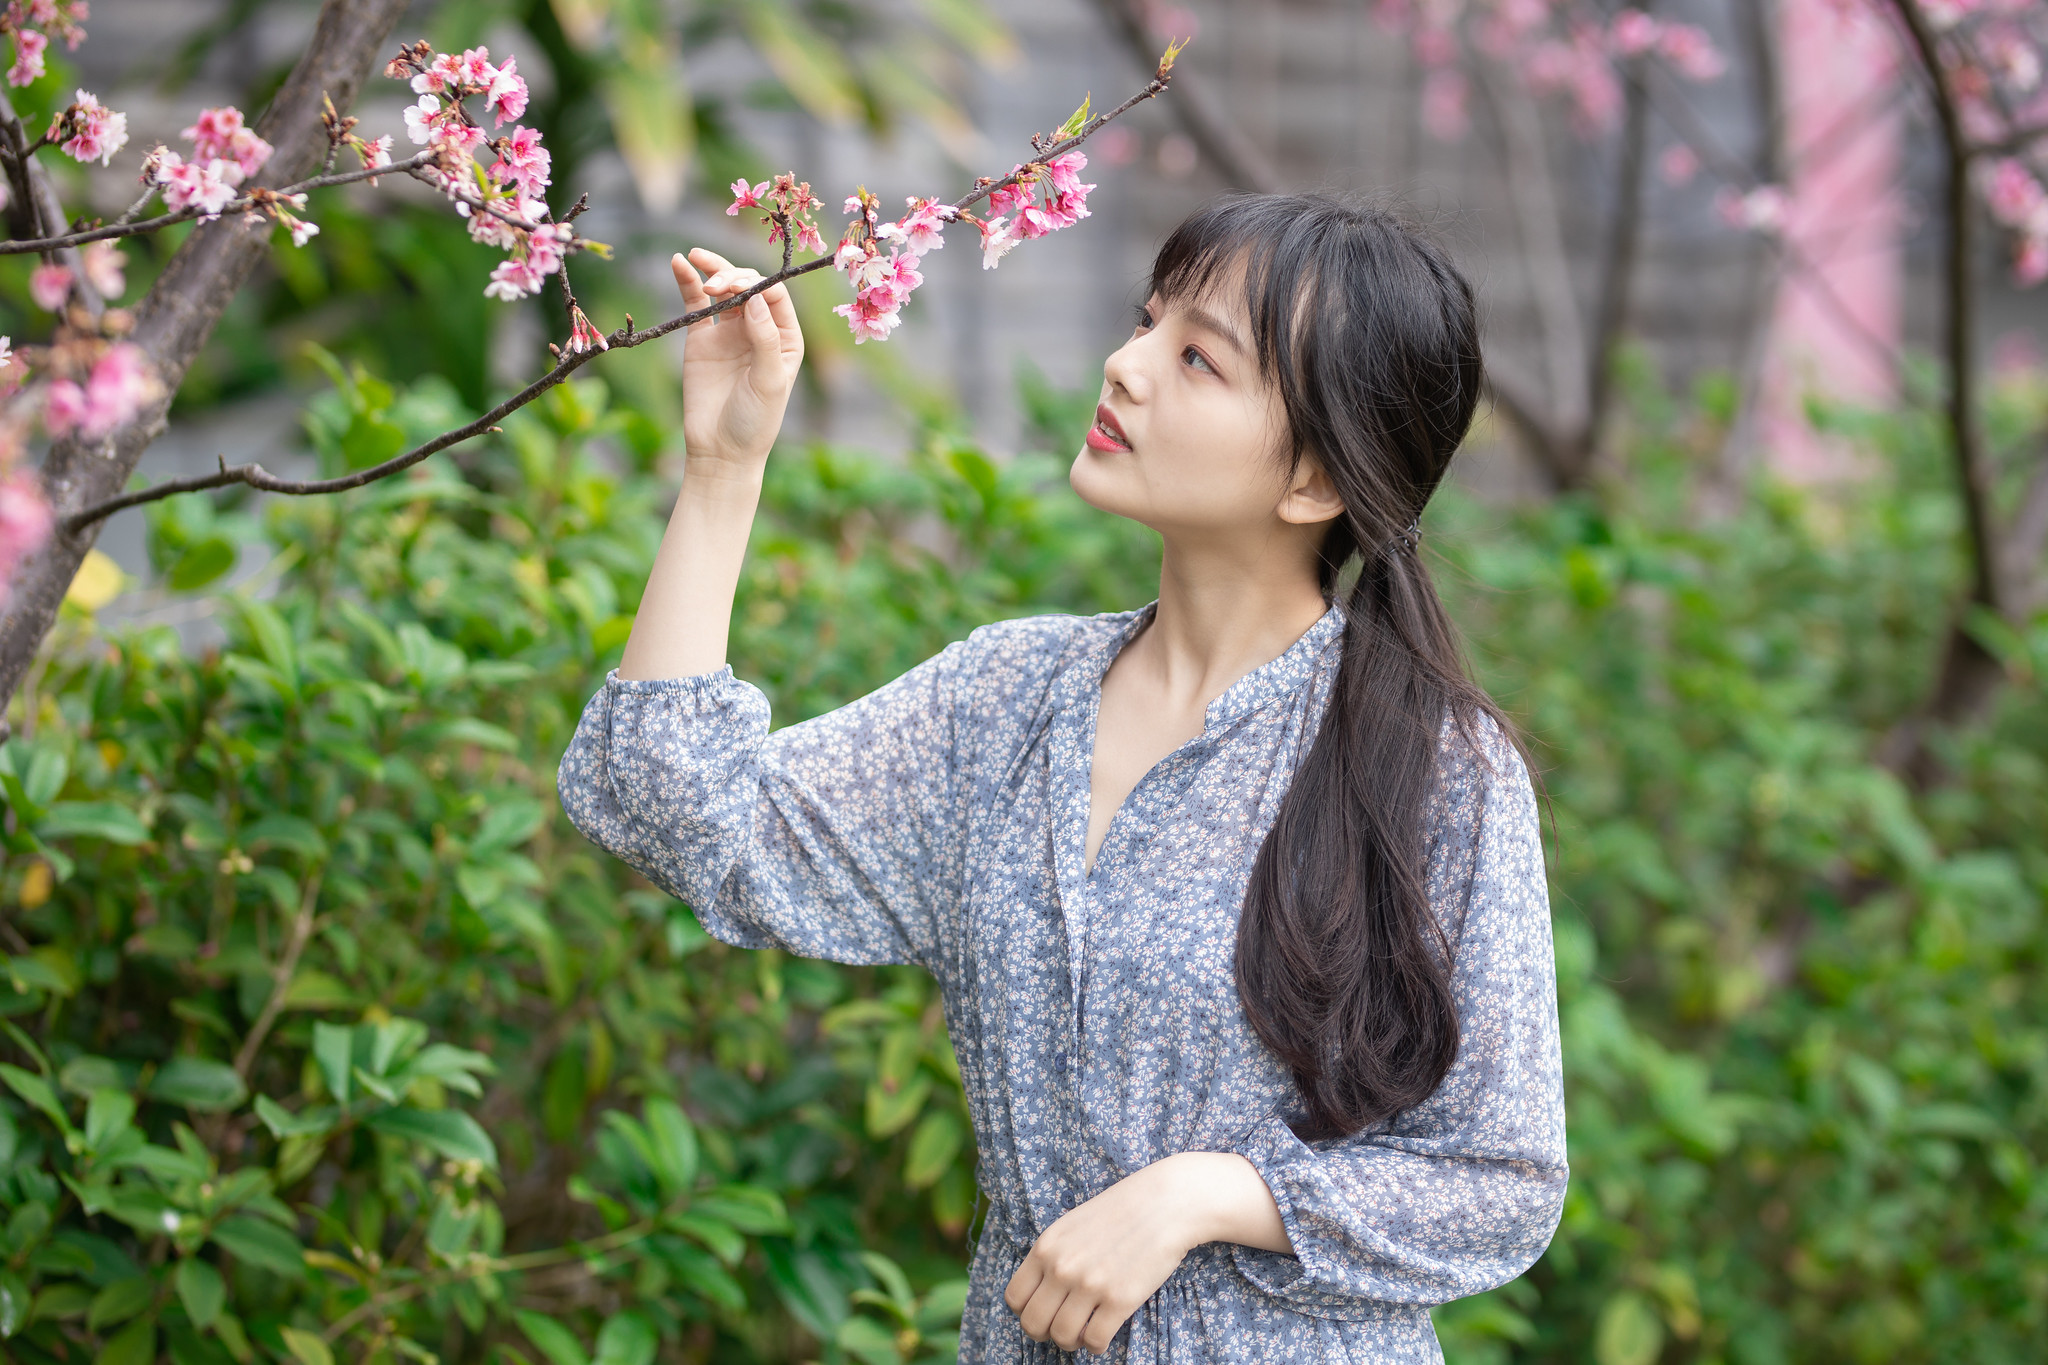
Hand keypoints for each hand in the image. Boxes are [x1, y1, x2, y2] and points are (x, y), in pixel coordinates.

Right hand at [672, 246, 803, 475]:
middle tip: (715, 285)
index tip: (738, 289)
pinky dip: (688, 282)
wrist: (721, 450)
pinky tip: (679, 262)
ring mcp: (729, 331)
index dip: (756, 285)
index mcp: (785, 337)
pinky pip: (695, 303)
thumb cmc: (754, 421)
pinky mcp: (701, 338)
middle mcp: (759, 329)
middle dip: (732, 277)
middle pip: (748, 286)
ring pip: (723, 289)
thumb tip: (757, 297)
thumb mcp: (768, 381)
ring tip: (695, 258)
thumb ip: (764, 339)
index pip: (774, 296)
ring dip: (712, 271)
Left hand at [1003, 1152, 1289, 1355]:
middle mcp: (1062, 1267)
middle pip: (1033, 1324)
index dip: (1026, 1311)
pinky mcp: (1120, 1300)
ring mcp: (1090, 1285)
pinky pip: (1095, 1341)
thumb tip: (1041, 1292)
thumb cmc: (1119, 1212)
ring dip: (1071, 1342)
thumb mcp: (1071, 1225)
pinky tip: (1103, 1332)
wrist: (1164, 1204)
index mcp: (1046, 1247)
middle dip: (1044, 1332)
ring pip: (1062, 1337)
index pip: (1014, 1298)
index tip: (1044, 1310)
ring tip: (1084, 1331)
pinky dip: (1096, 1345)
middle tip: (1061, 1327)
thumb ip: (1052, 1255)